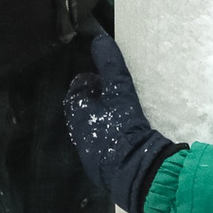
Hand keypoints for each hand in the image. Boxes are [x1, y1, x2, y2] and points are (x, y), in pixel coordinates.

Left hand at [63, 25, 183, 212]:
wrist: (136, 172)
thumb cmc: (123, 129)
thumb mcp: (120, 93)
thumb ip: (111, 67)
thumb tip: (100, 40)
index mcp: (78, 118)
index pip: (76, 94)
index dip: (88, 84)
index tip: (101, 79)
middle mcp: (80, 138)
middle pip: (83, 114)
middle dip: (95, 102)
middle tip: (112, 93)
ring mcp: (91, 155)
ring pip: (93, 131)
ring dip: (104, 120)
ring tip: (121, 112)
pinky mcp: (105, 169)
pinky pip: (104, 147)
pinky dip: (112, 137)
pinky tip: (126, 135)